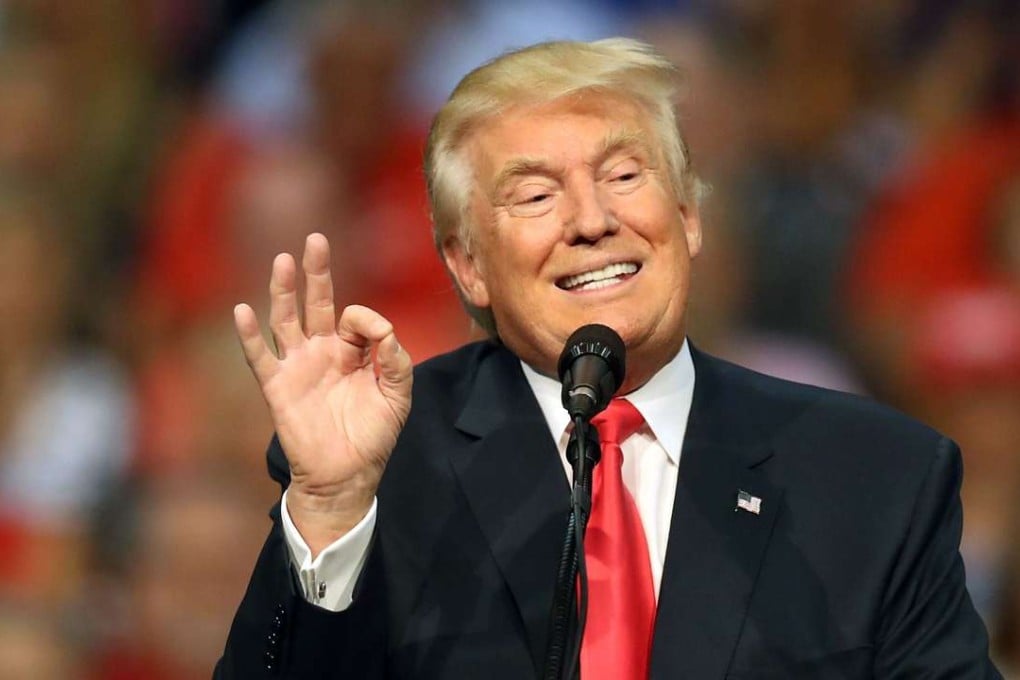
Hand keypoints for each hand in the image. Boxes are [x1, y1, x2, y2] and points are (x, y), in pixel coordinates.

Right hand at [234, 233, 411, 553]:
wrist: (347, 476)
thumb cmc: (373, 435)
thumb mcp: (397, 394)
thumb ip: (396, 359)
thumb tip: (384, 327)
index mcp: (352, 352)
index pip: (355, 318)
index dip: (367, 321)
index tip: (379, 338)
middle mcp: (322, 352)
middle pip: (316, 303)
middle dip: (316, 272)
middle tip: (316, 239)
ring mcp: (297, 367)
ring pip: (287, 321)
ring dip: (284, 291)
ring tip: (283, 260)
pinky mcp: (278, 388)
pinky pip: (260, 358)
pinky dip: (249, 335)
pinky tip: (242, 310)